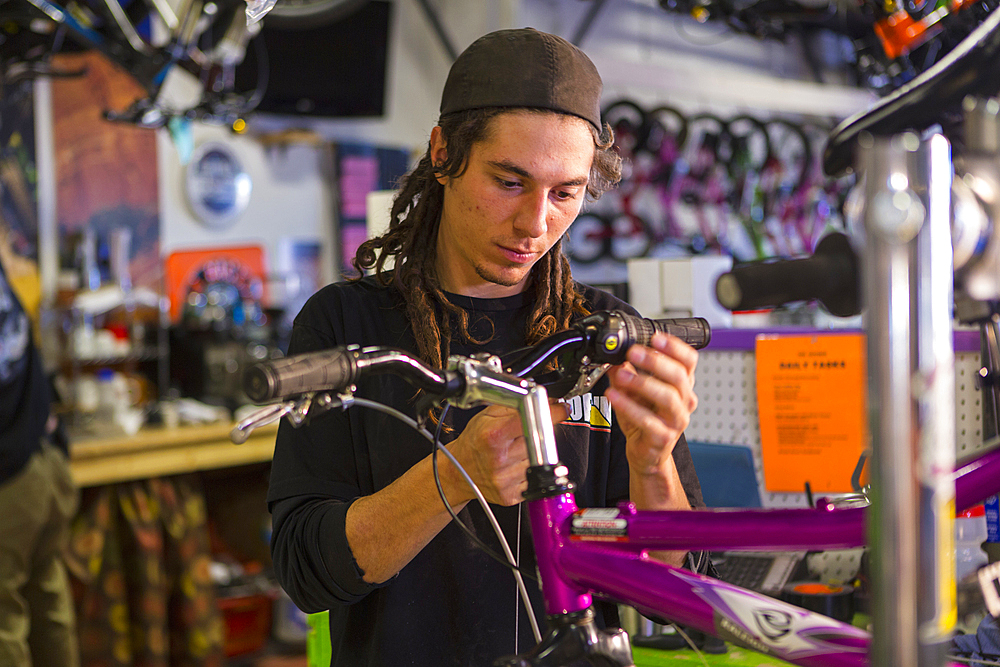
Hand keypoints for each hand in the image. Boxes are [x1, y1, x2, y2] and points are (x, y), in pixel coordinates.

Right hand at [446, 402, 568, 505]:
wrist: (458, 471)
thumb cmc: (473, 442)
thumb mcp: (487, 416)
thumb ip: (516, 406)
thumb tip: (548, 401)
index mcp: (493, 436)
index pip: (532, 420)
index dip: (552, 413)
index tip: (560, 410)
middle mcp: (500, 460)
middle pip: (539, 440)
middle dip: (538, 435)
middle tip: (525, 434)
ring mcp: (506, 480)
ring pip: (539, 460)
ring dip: (534, 454)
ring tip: (515, 452)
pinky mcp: (511, 496)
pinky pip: (534, 479)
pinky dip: (530, 471)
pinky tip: (514, 466)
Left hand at [606, 332, 698, 476]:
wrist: (646, 451)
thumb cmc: (645, 419)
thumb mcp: (634, 390)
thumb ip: (625, 371)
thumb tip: (612, 355)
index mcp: (682, 385)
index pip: (689, 360)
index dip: (675, 347)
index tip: (654, 337)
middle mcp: (684, 401)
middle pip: (679, 376)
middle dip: (654, 361)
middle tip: (633, 352)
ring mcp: (676, 420)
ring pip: (668, 397)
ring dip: (642, 383)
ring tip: (621, 375)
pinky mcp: (663, 437)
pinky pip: (648, 420)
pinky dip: (628, 406)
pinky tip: (613, 396)